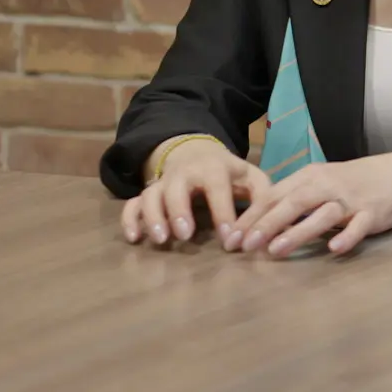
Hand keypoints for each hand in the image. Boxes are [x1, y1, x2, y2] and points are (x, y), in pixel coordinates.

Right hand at [121, 138, 266, 248]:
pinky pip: (132, 204)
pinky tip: (134, 238)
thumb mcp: (254, 178)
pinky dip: (129, 219)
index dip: (223, 212)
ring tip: (161, 240)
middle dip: (179, 210)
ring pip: (151, 195)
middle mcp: (185, 173)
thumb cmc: (231, 173)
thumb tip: (257, 233)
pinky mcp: (149, 193)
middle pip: (176, 187)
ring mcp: (164, 182)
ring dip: (153, 216)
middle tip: (185, 235)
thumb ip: (262, 200)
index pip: (217, 187)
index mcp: (215, 167)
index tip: (229, 239)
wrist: (198, 152)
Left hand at [230, 152, 391, 257]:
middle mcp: (327, 186)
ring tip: (277, 250)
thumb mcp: (318, 182)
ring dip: (299, 232)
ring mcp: (350, 200)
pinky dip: (347, 236)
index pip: (274, 195)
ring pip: (322, 215)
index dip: (251, 216)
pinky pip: (359, 226)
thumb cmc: (350, 182)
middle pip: (293, 203)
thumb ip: (291, 200)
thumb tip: (256, 224)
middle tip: (246, 245)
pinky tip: (334, 249)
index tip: (231, 237)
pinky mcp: (372, 213)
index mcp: (309, 177)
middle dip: (267, 224)